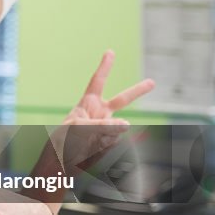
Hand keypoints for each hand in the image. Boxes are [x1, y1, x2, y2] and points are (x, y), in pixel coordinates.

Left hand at [52, 50, 154, 170]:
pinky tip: (108, 144)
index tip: (110, 52)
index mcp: (88, 104)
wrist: (61, 162)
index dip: (104, 67)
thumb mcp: (79, 128)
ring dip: (107, 134)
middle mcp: (99, 114)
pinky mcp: (110, 142)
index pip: (97, 81)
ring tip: (90, 141)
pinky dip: (113, 143)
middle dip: (137, 91)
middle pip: (122, 100)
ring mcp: (106, 129)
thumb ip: (103, 124)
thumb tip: (127, 125)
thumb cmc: (64, 141)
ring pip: (119, 127)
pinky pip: (117, 140)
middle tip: (152, 82)